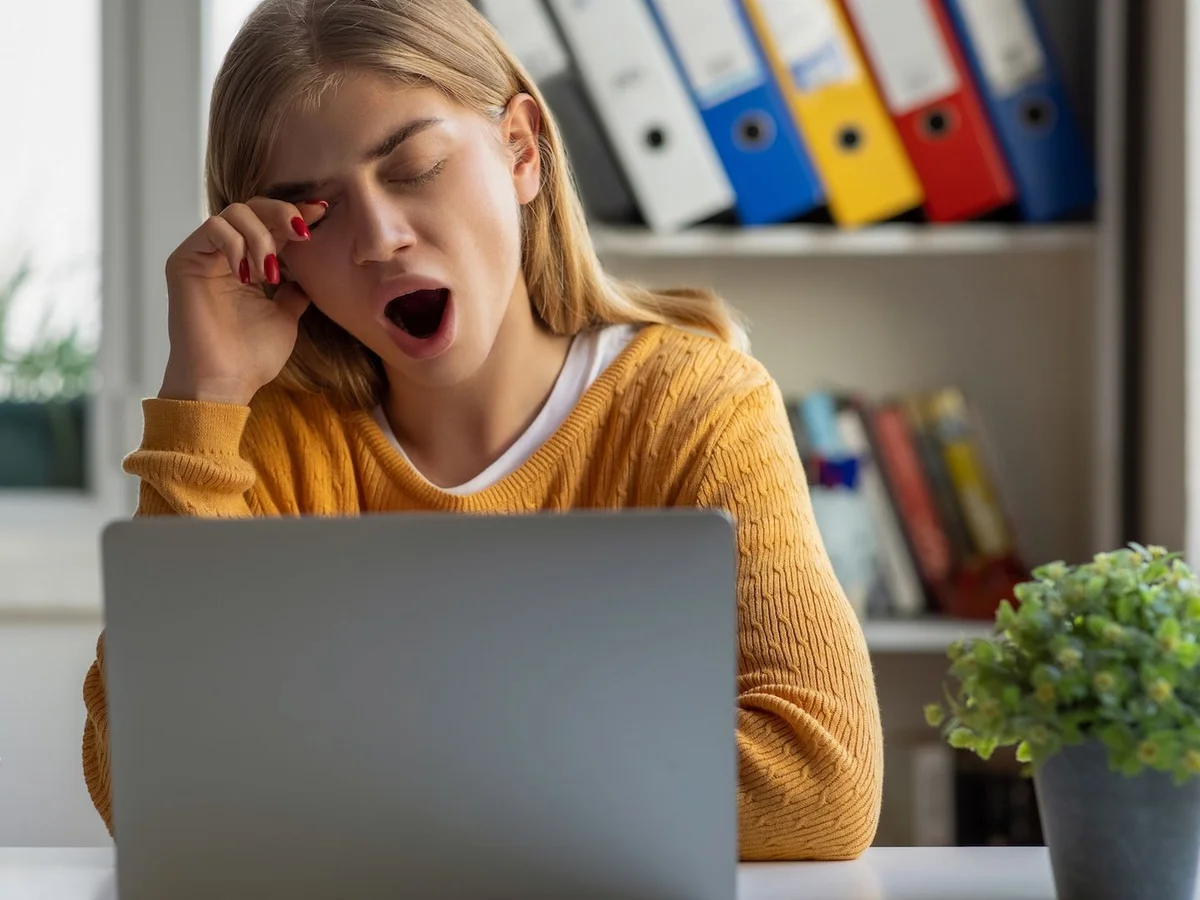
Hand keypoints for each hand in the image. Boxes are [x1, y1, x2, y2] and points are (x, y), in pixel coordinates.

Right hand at [159, 197, 326, 405]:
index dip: (296, 213)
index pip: (271, 225)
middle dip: (281, 215)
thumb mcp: (286, 318)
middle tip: (301, 234)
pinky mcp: (185, 260)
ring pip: (234, 213)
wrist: (226, 382)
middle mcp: (224, 255)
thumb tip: (307, 276)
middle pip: (252, 208)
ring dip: (261, 237)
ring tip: (270, 273)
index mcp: (248, 265)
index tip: (321, 211)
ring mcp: (203, 256)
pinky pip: (213, 228)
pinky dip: (236, 244)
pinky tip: (248, 275)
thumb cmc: (252, 357)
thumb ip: (294, 292)